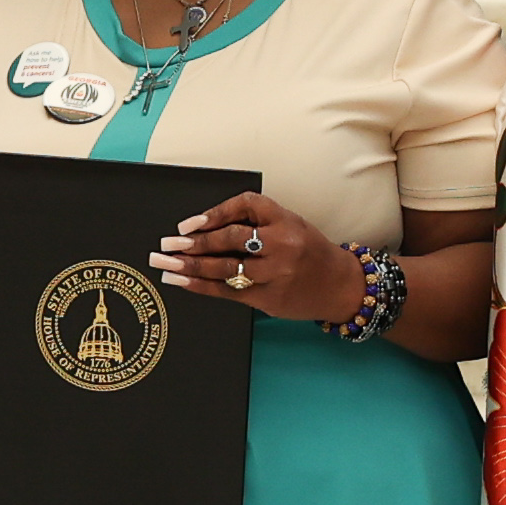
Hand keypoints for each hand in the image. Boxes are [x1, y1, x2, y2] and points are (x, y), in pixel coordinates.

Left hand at [151, 190, 356, 324]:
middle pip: (231, 239)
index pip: (244, 206)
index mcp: (285, 219)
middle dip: (194, 242)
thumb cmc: (309, 251)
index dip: (214, 213)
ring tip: (165, 263)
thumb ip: (256, 223)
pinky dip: (201, 286)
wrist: (340, 285)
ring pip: (225, 267)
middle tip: (167, 244)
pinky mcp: (269, 297)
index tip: (189, 223)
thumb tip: (203, 228)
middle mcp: (281, 244)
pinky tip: (183, 281)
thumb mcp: (291, 224)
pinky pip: (228, 291)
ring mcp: (276, 273)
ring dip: (191, 265)